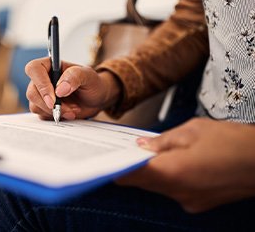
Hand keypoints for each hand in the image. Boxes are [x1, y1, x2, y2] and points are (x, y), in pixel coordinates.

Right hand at [25, 57, 120, 119]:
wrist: (96, 98)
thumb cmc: (91, 82)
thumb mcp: (88, 75)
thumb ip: (75, 77)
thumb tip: (59, 89)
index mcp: (50, 65)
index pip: (34, 69)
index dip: (41, 84)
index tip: (54, 98)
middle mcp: (42, 78)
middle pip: (32, 92)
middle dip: (49, 105)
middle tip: (67, 109)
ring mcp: (41, 94)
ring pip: (35, 106)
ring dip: (55, 112)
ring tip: (73, 109)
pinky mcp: (44, 107)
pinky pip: (41, 115)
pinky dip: (56, 117)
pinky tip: (69, 113)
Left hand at [116, 118, 254, 212]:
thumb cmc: (232, 142)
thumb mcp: (193, 130)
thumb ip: (162, 141)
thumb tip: (141, 146)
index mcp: (172, 173)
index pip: (132, 175)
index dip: (115, 167)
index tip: (102, 161)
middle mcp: (178, 192)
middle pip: (142, 182)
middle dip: (130, 168)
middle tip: (119, 152)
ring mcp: (189, 201)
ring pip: (157, 186)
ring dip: (148, 172)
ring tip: (143, 154)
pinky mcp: (198, 203)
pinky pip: (173, 190)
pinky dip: (165, 178)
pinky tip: (168, 163)